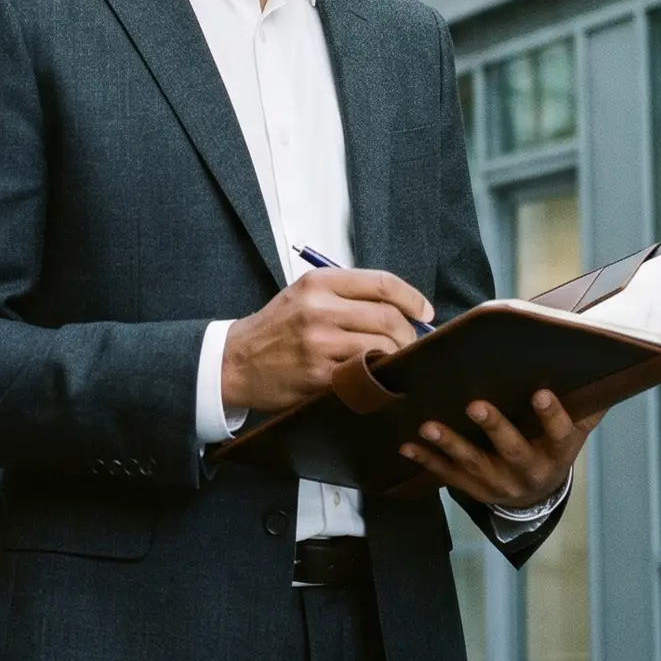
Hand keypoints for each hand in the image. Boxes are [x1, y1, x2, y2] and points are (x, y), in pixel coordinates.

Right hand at [222, 268, 431, 414]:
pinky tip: (376, 378)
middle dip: (408, 334)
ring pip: (381, 348)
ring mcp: (320, 344)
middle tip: (411, 344)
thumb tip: (401, 309)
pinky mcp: (319, 376)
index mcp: (319, 283)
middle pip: (387, 318)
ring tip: (393, 362)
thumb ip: (347, 296)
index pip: (382, 283)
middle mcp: (320, 309)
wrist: (235, 362)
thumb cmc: (276, 328)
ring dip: (396, 357)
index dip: (412, 298)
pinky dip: (377, 376)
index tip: (424, 311)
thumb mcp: (304, 295)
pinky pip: (364, 374)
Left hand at [398, 390, 602, 511]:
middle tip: (475, 404)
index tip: (540, 392)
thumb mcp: (577, 426)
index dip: (551, 414)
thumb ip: (587, 398)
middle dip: (494, 427)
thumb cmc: (554, 443)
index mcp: (558, 451)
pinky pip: (449, 476)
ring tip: (429, 425)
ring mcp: (501, 483)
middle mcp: (530, 470)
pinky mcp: (475, 489)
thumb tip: (611, 358)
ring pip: (475, 464)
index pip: (560, 433)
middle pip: (513, 449)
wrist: (538, 494)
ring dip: (450, 444)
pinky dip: (427, 460)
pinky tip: (408, 444)